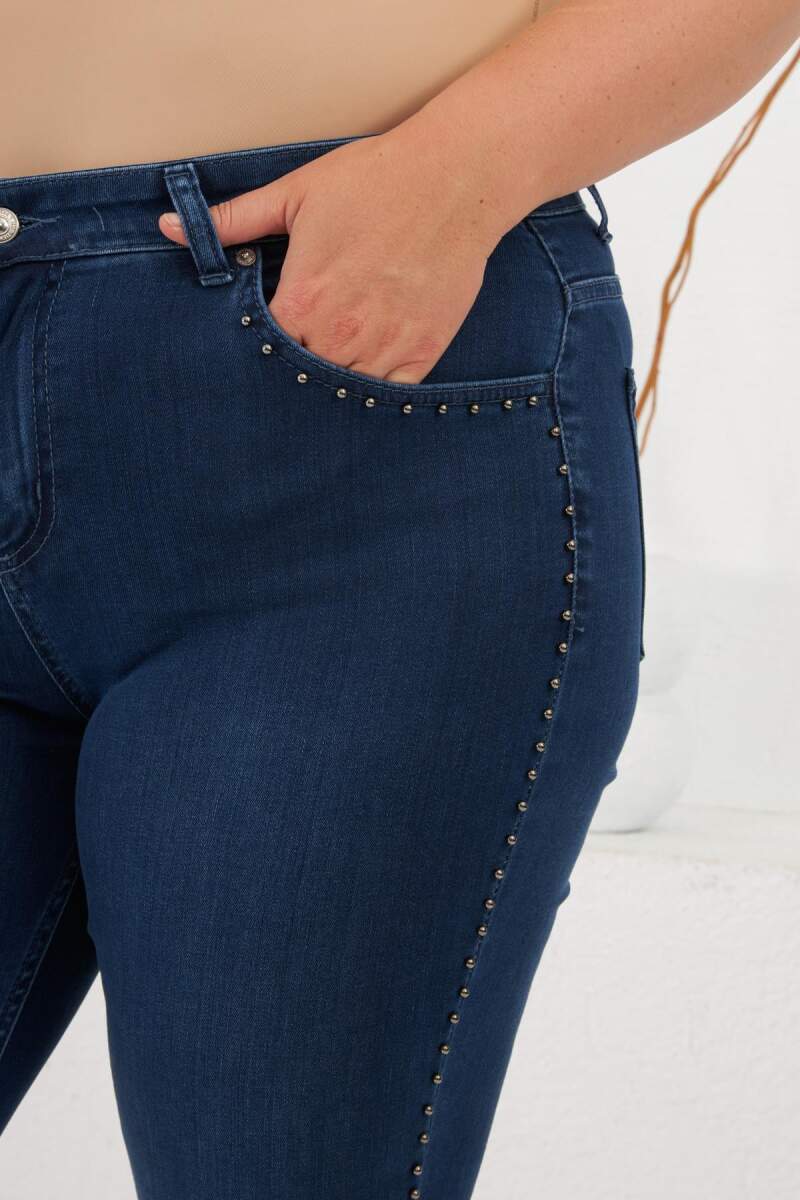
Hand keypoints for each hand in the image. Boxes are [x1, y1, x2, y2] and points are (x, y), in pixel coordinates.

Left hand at [158, 128, 502, 383]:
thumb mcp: (295, 194)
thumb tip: (170, 226)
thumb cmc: (374, 180)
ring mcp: (384, 347)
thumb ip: (233, 219)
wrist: (455, 180)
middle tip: (281, 381)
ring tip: (318, 383)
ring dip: (327, 390)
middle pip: (299, 382)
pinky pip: (387, 396)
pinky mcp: (422, 352)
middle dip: (288, 380)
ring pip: (341, 394)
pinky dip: (370, 395)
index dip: (253, 358)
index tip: (252, 357)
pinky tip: (358, 386)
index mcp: (303, 299)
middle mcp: (341, 333)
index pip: (261, 354)